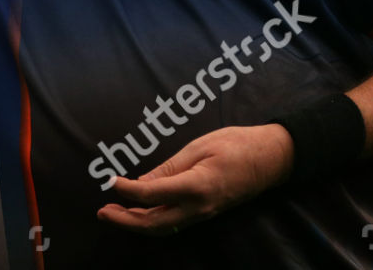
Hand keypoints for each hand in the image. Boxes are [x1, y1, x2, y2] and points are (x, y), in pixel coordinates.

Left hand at [97, 124, 292, 234]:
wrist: (271, 158)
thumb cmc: (235, 144)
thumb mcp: (197, 147)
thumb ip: (168, 168)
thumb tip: (140, 185)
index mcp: (197, 185)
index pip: (152, 195)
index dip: (126, 190)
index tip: (109, 180)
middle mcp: (199, 207)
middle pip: (154, 224)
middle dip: (125, 221)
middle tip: (102, 211)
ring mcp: (204, 214)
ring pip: (163, 228)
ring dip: (136, 224)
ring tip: (113, 213)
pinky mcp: (206, 213)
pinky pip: (174, 223)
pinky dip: (152, 221)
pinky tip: (138, 210)